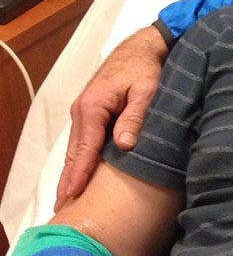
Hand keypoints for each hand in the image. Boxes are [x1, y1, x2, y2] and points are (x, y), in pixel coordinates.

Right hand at [56, 27, 168, 208]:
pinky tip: (80, 173)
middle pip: (73, 152)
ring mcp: (84, 111)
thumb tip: (123, 146)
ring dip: (71, 171)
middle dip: (68, 179)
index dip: (78, 174)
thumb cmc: (146, 68)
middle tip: (62, 207)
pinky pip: (84, 140)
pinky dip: (79, 158)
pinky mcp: (92, 111)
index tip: (71, 195)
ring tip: (67, 196)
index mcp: (93, 107)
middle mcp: (82, 110)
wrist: (142, 48)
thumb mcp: (146, 90)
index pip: (84, 148)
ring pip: (77, 147)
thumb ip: (135, 117)